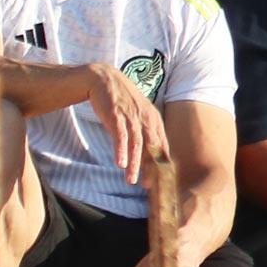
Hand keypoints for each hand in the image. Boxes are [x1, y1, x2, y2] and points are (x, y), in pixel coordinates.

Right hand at [80, 59, 168, 184]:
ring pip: (136, 145)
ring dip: (134, 164)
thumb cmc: (122, 102)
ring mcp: (131, 117)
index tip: (160, 180)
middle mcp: (146, 119)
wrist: (104, 80)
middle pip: (152, 148)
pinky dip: (120, 150)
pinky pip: (120, 136)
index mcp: (154, 121)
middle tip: (148, 186)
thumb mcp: (138, 116)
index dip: (161, 164)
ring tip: (131, 180)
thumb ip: (145, 133)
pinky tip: (119, 163)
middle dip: (150, 168)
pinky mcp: (116, 116)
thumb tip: (148, 155)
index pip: (162, 146)